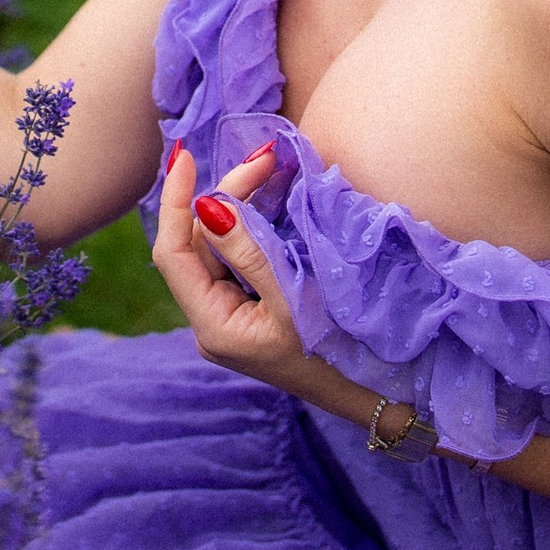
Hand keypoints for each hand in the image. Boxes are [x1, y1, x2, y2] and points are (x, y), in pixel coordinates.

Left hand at [151, 142, 320, 395]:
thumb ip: (251, 252)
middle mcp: (213, 321)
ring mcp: (232, 316)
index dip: (175, 201)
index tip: (185, 155)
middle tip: (266, 159)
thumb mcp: (296, 298)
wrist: (377, 395)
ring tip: (269, 169)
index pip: (173, 253)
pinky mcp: (253, 310)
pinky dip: (253, 226)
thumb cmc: (340, 351)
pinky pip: (240, 258)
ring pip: (220, 248)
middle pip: (198, 245)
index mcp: (213, 325)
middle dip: (224, 196)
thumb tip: (210, 205)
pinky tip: (271, 199)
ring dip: (241, 206)